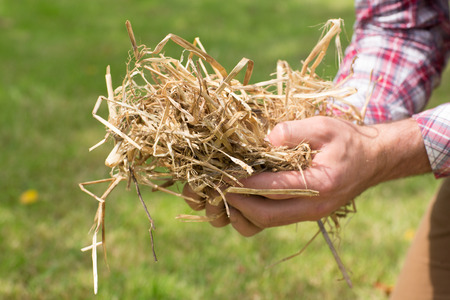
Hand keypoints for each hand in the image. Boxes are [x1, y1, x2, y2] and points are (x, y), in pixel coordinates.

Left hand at [183, 116, 430, 235]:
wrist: (373, 160)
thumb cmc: (348, 140)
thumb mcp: (325, 126)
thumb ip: (295, 130)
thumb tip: (265, 139)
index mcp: (320, 184)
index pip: (273, 189)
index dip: (244, 184)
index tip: (223, 176)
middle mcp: (313, 206)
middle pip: (266, 215)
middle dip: (238, 204)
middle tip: (218, 188)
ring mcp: (309, 213)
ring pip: (267, 223)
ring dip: (243, 213)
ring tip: (225, 195)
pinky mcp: (305, 213)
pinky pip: (274, 220)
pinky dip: (254, 213)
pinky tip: (242, 198)